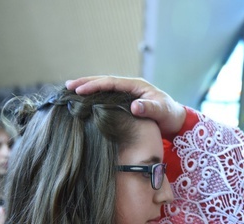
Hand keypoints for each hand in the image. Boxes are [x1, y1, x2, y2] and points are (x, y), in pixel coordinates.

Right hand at [66, 76, 185, 137]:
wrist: (176, 120)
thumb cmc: (170, 115)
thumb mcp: (162, 112)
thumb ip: (150, 109)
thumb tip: (134, 106)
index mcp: (136, 86)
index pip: (111, 82)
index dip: (94, 85)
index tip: (79, 90)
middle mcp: (129, 87)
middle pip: (104, 82)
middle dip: (85, 83)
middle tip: (67, 86)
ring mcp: (127, 94)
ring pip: (103, 89)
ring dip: (88, 89)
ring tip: (70, 91)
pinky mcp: (125, 102)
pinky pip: (107, 97)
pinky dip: (94, 98)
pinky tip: (84, 102)